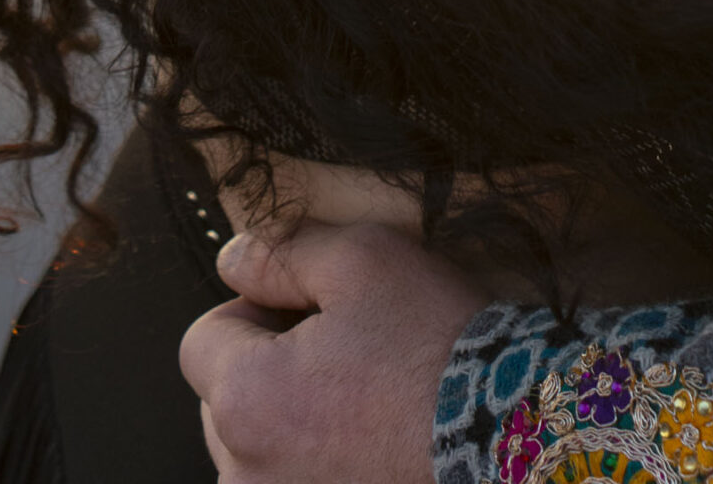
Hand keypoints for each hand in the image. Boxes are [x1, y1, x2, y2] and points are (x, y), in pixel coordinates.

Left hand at [180, 220, 489, 483]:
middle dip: (268, 370)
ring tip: (363, 403)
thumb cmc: (436, 345)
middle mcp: (244, 477)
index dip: (253, 309)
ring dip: (291, 423)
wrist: (512, 432)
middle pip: (222, 401)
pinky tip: (370, 441)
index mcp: (244, 401)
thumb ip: (282, 252)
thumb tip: (233, 258)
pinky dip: (319, 462)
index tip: (311, 309)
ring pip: (256, 451)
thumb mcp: (363, 259)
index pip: (200, 340)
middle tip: (344, 352)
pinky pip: (292, 480)